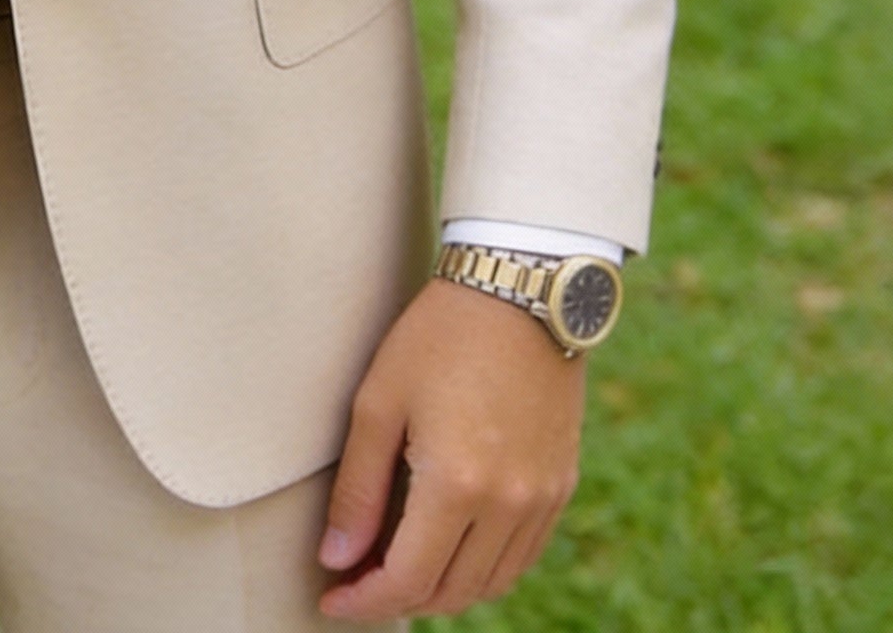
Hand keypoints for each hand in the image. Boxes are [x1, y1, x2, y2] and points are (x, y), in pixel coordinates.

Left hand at [318, 279, 586, 619]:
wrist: (519, 290)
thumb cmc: (438, 336)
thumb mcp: (379, 402)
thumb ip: (358, 489)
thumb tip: (336, 558)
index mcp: (457, 485)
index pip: (407, 581)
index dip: (364, 601)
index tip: (330, 599)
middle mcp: (508, 505)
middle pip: (450, 591)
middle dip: (398, 599)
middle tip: (355, 580)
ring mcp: (542, 498)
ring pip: (491, 582)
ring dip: (442, 588)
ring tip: (397, 567)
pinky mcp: (561, 484)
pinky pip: (522, 555)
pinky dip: (484, 568)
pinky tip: (450, 546)